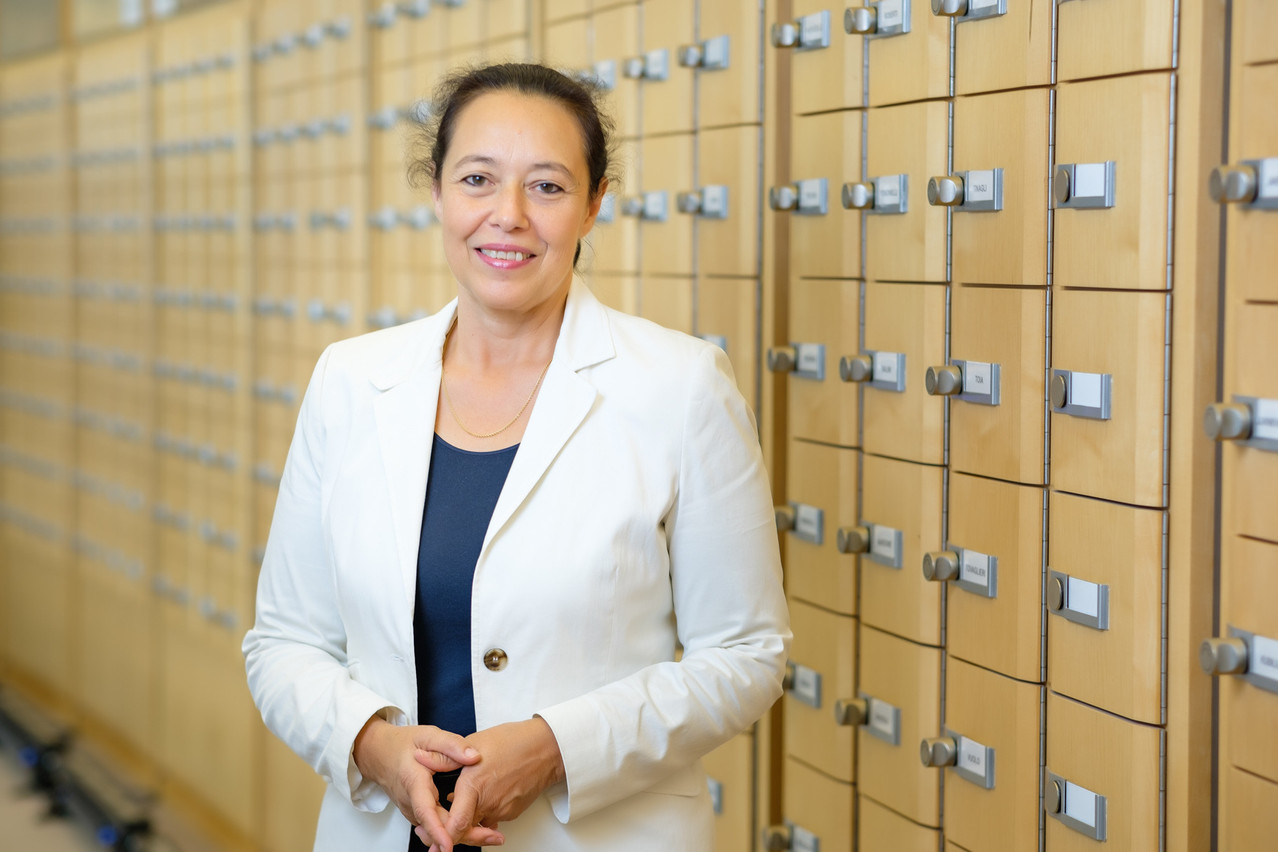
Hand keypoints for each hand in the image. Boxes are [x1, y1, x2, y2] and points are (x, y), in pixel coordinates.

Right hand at [353, 716, 505, 849]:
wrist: (379, 752)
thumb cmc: (403, 744)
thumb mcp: (429, 736)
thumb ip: (452, 745)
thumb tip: (475, 757)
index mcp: (414, 782)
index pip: (425, 811)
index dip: (438, 830)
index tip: (449, 845)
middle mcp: (411, 802)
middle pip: (437, 828)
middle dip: (464, 835)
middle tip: (493, 836)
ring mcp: (413, 811)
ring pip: (437, 830)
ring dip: (461, 834)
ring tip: (490, 833)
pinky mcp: (417, 813)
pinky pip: (436, 826)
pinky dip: (453, 828)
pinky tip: (475, 824)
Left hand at [422, 718, 564, 850]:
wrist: (547, 748)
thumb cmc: (514, 741)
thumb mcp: (474, 742)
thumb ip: (444, 757)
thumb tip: (419, 758)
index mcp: (474, 786)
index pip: (455, 825)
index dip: (442, 837)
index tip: (433, 842)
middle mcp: (489, 803)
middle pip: (466, 830)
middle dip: (452, 829)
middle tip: (439, 826)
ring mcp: (503, 810)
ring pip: (479, 823)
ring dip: (469, 817)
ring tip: (461, 800)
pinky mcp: (512, 812)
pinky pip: (492, 817)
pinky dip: (484, 811)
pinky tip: (483, 794)